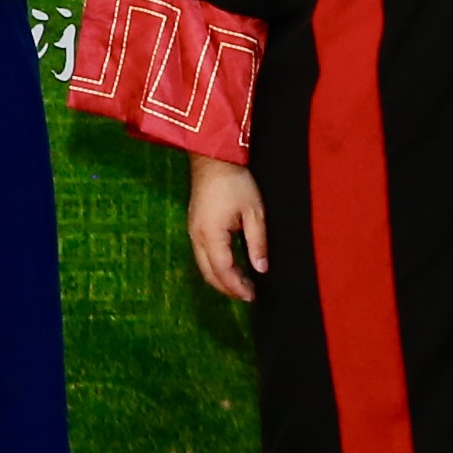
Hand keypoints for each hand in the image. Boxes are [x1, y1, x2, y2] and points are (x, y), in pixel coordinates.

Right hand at [185, 155, 266, 303]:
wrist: (212, 157)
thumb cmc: (235, 180)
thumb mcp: (254, 211)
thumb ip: (257, 242)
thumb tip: (260, 268)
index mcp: (211, 235)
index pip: (223, 271)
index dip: (237, 287)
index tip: (253, 296)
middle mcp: (196, 236)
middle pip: (209, 273)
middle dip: (228, 288)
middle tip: (248, 294)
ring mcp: (192, 230)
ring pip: (203, 265)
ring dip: (221, 278)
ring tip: (243, 283)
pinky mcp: (194, 225)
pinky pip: (202, 254)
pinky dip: (215, 265)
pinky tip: (231, 265)